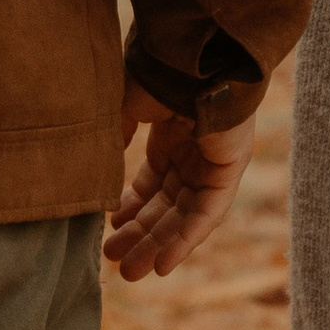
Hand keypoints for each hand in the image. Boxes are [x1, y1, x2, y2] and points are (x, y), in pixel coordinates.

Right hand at [105, 81, 259, 282]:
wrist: (190, 56)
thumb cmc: (155, 73)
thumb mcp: (123, 106)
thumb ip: (114, 135)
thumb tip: (100, 161)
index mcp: (170, 133)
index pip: (153, 181)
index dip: (132, 207)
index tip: (109, 228)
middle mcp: (193, 151)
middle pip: (166, 204)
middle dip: (140, 234)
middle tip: (115, 262)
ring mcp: (213, 162)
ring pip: (184, 215)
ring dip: (158, 246)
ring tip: (130, 273)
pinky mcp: (229, 171)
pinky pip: (207, 215)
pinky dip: (185, 241)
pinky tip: (162, 266)